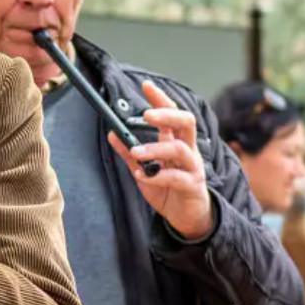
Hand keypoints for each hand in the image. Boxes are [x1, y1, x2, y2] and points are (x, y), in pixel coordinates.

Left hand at [107, 81, 212, 239]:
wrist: (186, 218)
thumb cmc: (168, 191)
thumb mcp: (144, 171)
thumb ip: (130, 154)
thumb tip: (112, 134)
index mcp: (177, 143)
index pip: (172, 114)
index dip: (161, 99)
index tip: (146, 86)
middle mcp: (188, 151)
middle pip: (186, 122)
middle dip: (166, 114)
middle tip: (146, 114)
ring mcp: (192, 168)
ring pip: (180, 149)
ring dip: (155, 148)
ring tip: (136, 152)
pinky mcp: (192, 186)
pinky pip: (176, 177)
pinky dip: (157, 176)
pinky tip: (142, 175)